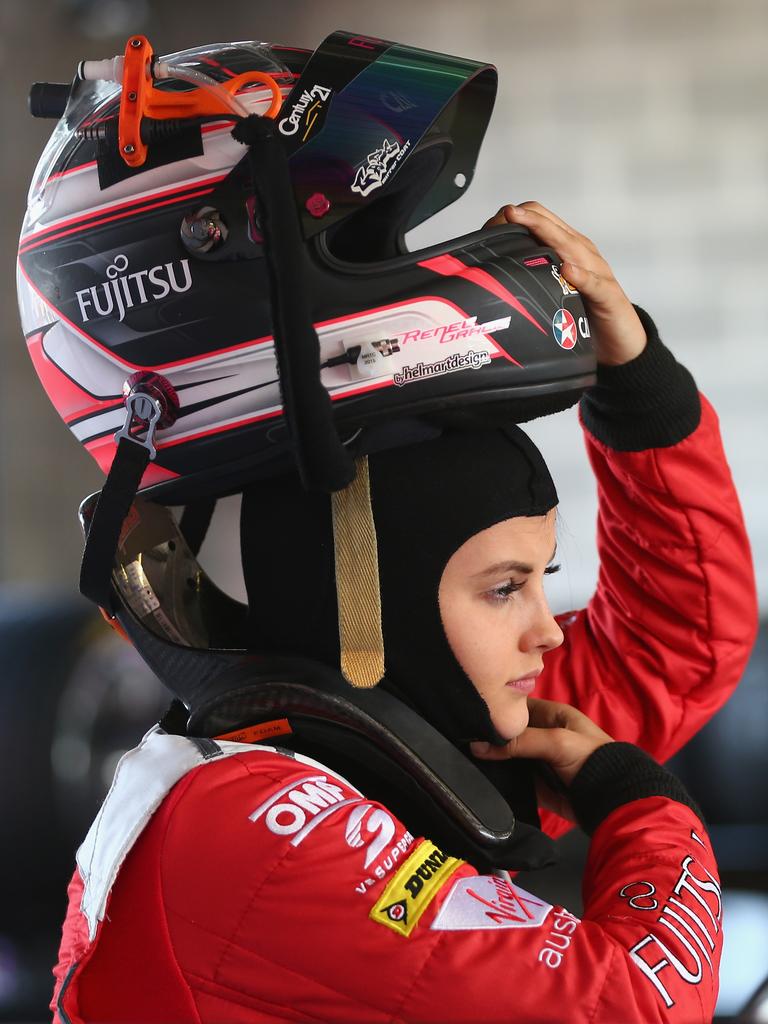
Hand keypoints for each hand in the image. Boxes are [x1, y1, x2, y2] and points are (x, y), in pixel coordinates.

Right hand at [470, 697, 613, 819]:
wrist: (611, 801)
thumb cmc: (590, 760)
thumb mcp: (555, 742)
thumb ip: (518, 742)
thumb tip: (476, 746)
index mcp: (553, 715)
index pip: (518, 706)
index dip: (498, 709)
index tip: (471, 714)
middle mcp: (544, 735)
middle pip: (510, 733)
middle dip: (490, 736)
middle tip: (462, 737)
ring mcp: (540, 761)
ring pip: (508, 756)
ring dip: (492, 758)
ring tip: (464, 756)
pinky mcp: (537, 785)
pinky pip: (512, 779)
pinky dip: (499, 779)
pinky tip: (478, 776)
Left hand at [484, 202, 646, 365]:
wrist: (621, 343)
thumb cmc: (584, 316)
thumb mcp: (552, 294)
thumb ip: (531, 280)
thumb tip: (492, 278)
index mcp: (568, 252)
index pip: (543, 222)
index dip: (519, 219)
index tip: (493, 221)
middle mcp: (582, 256)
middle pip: (555, 228)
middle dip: (529, 219)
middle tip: (506, 213)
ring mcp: (597, 273)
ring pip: (573, 247)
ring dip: (549, 235)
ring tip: (527, 224)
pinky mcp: (609, 296)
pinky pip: (595, 283)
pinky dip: (582, 275)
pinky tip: (568, 269)